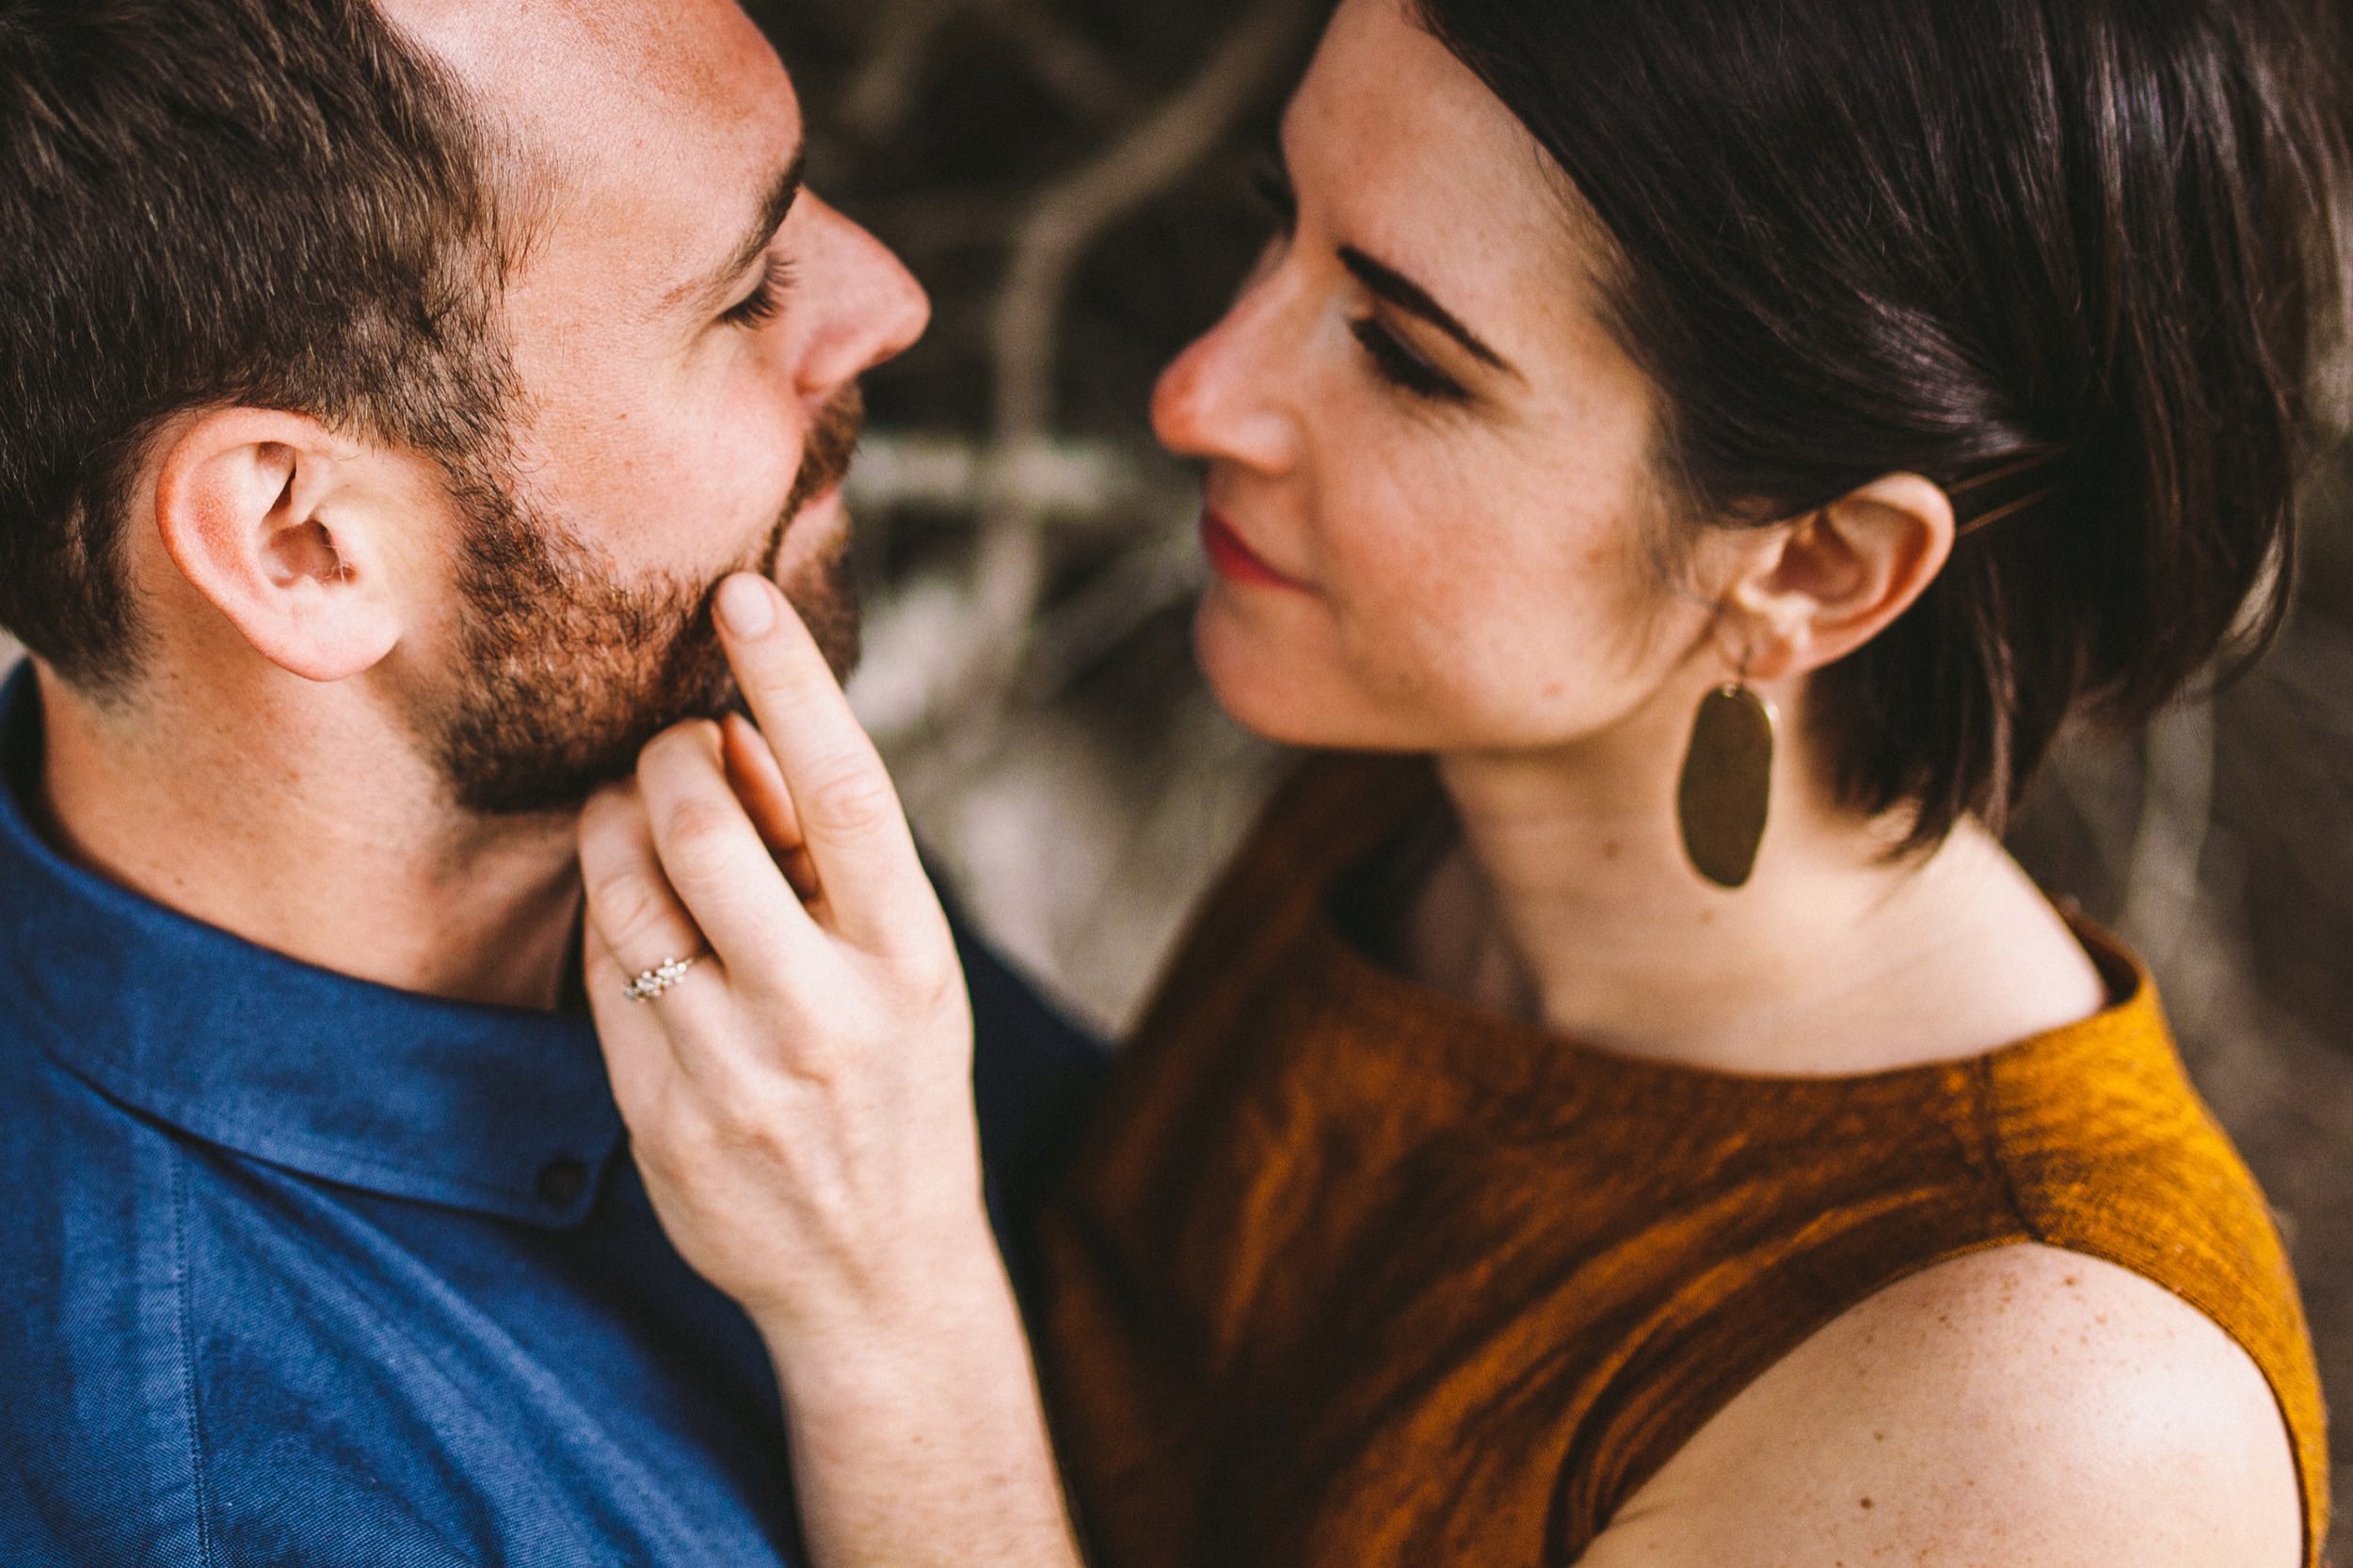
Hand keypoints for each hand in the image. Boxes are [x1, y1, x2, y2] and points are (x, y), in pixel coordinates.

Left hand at [578, 573, 992, 1348]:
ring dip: (614, 820)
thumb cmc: (896, 1084)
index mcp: (911, 959)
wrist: (878, 1274)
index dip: (791, 682)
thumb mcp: (908, 971)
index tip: (740, 595)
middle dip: (665, 756)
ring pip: (629, 889)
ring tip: (636, 816)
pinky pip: (601, 971)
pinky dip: (609, 914)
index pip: (849, 791)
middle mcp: (827, 1013)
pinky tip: (637, 915)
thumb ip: (837, 862)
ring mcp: (736, 1072)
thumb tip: (746, 731)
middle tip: (669, 747)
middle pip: (706, 824)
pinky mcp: (661, 1118)